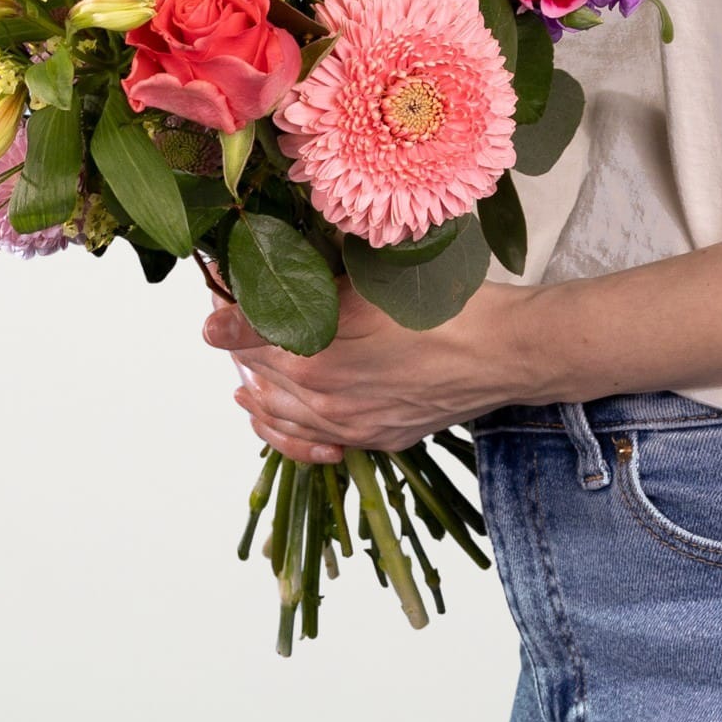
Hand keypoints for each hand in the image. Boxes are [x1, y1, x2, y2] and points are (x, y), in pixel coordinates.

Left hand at [202, 278, 539, 464]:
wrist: (503, 351)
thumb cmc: (441, 305)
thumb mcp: (365, 280)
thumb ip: (306, 284)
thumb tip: (261, 275)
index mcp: (312, 354)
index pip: (240, 333)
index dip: (224, 306)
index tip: (218, 289)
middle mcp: (321, 399)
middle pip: (255, 372)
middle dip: (240, 344)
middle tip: (234, 318)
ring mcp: (348, 426)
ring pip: (276, 417)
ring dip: (256, 392)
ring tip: (244, 374)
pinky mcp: (375, 440)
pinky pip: (311, 445)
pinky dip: (287, 433)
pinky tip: (282, 420)